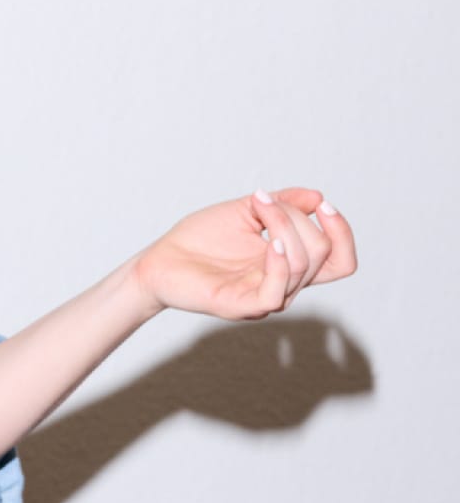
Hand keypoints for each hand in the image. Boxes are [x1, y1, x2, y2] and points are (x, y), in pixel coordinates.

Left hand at [133, 188, 357, 320]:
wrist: (159, 259)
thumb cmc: (199, 239)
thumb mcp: (244, 211)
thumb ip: (281, 204)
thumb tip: (317, 197)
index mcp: (288, 264)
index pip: (339, 260)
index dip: (342, 233)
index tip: (323, 206)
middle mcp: (283, 284)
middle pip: (321, 253)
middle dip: (297, 218)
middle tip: (262, 201)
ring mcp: (264, 296)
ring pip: (301, 265)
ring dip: (283, 227)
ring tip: (258, 209)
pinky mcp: (242, 305)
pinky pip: (276, 291)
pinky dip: (279, 263)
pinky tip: (267, 242)